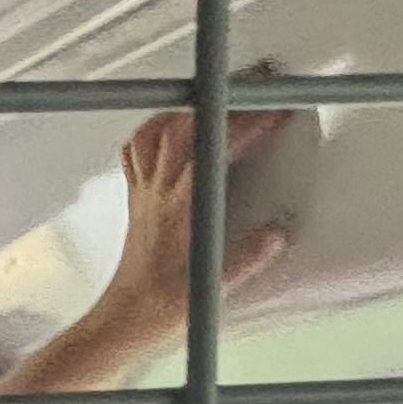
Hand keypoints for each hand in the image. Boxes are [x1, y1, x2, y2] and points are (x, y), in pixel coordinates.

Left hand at [81, 106, 295, 345]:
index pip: (215, 149)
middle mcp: (158, 192)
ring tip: (222, 95)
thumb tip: (279, 231)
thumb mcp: (212, 290)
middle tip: (260, 82)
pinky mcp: (137, 199)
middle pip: (186, 124)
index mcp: (179, 208)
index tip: (277, 107)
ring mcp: (144, 192)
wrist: (122, 321)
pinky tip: (174, 128)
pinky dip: (156, 129)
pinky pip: (138, 150)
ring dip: (191, 106)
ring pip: (156, 130)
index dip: (248, 123)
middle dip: (225, 97)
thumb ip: (247, 258)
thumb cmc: (161, 308)